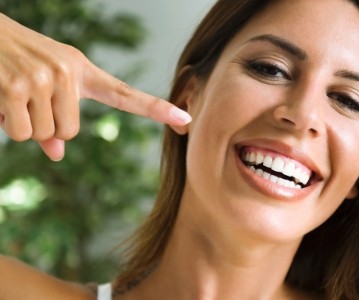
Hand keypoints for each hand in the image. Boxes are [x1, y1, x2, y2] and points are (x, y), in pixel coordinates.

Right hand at [0, 13, 190, 160]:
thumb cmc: (14, 61)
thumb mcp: (43, 84)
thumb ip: (56, 118)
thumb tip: (58, 153)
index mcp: (82, 71)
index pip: (124, 94)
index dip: (155, 109)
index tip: (185, 118)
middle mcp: (68, 73)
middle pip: (69, 132)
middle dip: (45, 126)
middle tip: (26, 99)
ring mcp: (43, 79)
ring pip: (45, 135)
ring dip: (24, 124)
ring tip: (11, 94)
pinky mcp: (14, 88)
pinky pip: (22, 133)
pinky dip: (6, 125)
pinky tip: (0, 98)